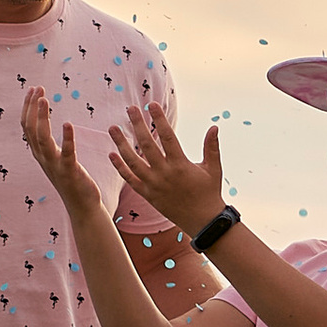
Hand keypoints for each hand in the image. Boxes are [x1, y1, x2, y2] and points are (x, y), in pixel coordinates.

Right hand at [22, 83, 107, 218]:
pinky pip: (66, 152)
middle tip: (37, 88)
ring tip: (44, 99)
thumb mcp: (56, 157)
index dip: (28, 107)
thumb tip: (43, 122)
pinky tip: (68, 123)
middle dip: (32, 107)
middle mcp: (43, 158)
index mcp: (40, 153)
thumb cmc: (71, 179)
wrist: (81, 205)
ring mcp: (54, 165)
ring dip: (42, 117)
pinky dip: (66, 138)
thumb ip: (48, 142)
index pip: (27, 126)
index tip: (33, 89)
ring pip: (43, 138)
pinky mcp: (69, 171)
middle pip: (31, 129)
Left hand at [107, 103, 226, 238]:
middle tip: (130, 109)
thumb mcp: (213, 169)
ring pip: (133, 161)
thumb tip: (214, 126)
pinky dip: (120, 167)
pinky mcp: (148, 195)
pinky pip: (130, 180)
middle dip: (137, 125)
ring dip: (121, 144)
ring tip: (113, 128)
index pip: (167, 136)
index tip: (152, 104)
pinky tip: (112, 154)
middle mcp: (164, 174)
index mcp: (181, 165)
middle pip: (147, 145)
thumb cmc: (209, 193)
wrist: (202, 222)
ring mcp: (154, 185)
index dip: (159, 119)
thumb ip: (212, 147)